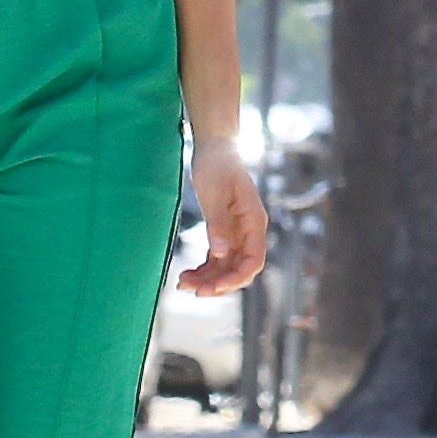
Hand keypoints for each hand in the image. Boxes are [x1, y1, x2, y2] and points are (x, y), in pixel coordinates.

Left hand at [181, 138, 266, 295]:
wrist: (214, 148)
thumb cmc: (217, 165)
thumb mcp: (215, 194)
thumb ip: (218, 224)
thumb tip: (219, 253)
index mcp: (254, 221)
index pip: (253, 260)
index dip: (236, 278)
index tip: (213, 287)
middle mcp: (248, 231)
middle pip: (239, 269)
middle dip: (218, 283)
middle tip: (192, 290)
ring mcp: (237, 233)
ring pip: (226, 267)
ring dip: (207, 279)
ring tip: (182, 283)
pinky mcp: (223, 232)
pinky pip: (216, 258)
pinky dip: (203, 269)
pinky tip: (186, 274)